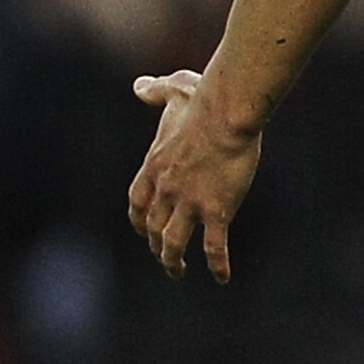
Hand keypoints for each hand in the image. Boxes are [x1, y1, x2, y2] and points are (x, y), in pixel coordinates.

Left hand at [126, 70, 261, 282]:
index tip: (143, 230)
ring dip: (173, 261)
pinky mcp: (216, 211)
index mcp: (155, 167)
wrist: (226, 115)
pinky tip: (222, 278)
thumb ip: (156, 91)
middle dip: (156, 244)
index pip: (137, 202)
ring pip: (174, 242)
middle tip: (165, 256)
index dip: (139, 220)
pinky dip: (217, 265)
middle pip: (154, 227)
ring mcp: (190, 203)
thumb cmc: (204, 100)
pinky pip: (214, 246)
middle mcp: (166, 191)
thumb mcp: (175, 90)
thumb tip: (139, 85)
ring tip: (178, 271)